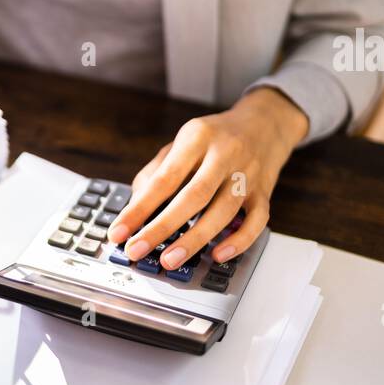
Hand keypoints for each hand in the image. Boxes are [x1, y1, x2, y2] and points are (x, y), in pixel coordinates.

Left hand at [107, 88, 308, 268]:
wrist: (264, 123)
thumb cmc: (214, 138)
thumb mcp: (181, 142)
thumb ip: (155, 173)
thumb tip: (134, 210)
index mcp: (197, 138)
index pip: (164, 178)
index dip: (139, 208)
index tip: (119, 232)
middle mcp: (225, 154)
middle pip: (193, 196)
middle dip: (162, 228)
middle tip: (137, 250)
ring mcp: (248, 174)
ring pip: (224, 211)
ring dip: (195, 240)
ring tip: (169, 261)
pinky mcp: (264, 192)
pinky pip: (257, 221)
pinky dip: (238, 241)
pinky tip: (218, 255)